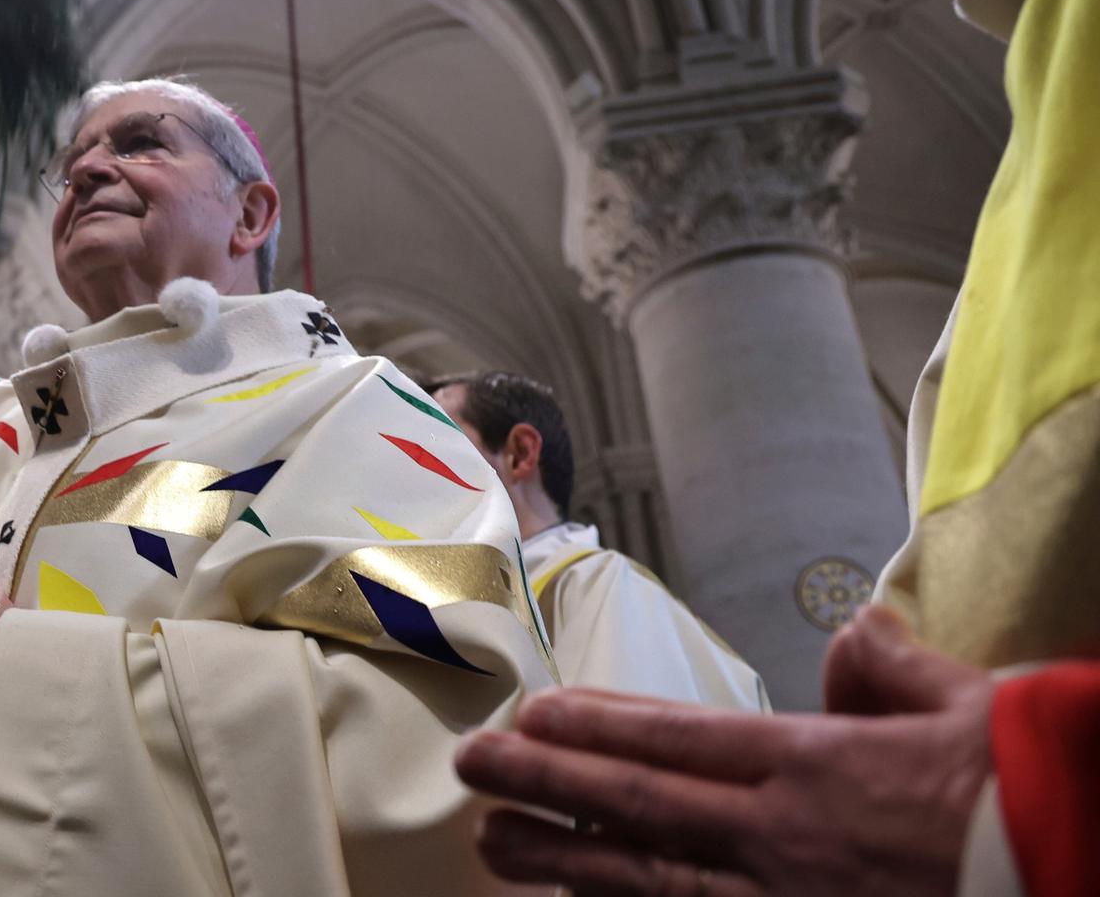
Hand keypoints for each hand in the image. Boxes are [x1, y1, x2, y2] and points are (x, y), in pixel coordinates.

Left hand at [454, 605, 992, 895]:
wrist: (1090, 866)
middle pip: (637, 808)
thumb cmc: (1033, 792)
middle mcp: (782, 841)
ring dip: (561, 864)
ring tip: (492, 845)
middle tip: (472, 765)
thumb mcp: (965, 704)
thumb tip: (852, 637)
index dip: (596, 727)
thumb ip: (888, 668)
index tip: (533, 714)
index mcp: (816, 767)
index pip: (678, 740)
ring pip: (646, 885)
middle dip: (544, 785)